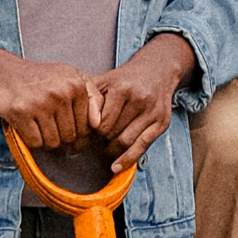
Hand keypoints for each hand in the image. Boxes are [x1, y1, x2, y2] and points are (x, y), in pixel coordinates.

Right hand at [0, 50, 99, 155]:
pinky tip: (27, 127)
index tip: (66, 132)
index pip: (86, 127)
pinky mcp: (21, 112)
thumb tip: (97, 124)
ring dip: (45, 141)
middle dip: (61, 139)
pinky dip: (31, 141)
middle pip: (69, 136)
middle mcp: (60, 93)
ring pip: (53, 142)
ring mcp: (40, 102)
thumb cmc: (41, 78)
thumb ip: (92, 97)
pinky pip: (35, 142)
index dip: (77, 135)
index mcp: (76, 85)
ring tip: (38, 126)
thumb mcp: (71, 77)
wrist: (4, 71)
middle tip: (50, 129)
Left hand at [89, 35, 195, 163]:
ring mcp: (152, 113)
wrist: (157, 70)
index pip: (101, 122)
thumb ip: (89, 97)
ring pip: (126, 142)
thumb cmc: (126, 78)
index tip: (87, 133)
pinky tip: (116, 167)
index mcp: (122, 89)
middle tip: (94, 142)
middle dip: (101, 140)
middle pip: (113, 133)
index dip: (92, 131)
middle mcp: (140, 100)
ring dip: (112, 149)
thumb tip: (75, 118)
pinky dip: (128, 159)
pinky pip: (143, 146)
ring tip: (105, 148)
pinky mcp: (161, 123)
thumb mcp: (105, 80)